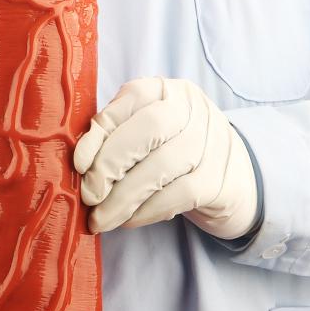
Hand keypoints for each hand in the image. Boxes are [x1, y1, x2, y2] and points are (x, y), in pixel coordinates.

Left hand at [73, 76, 259, 238]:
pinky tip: (127, 220)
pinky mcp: (217, 180)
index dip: (100, 133)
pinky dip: (146, 211)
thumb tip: (79, 163)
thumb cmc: (172, 151)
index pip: (131, 99)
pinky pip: (177, 195)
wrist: (231, 176)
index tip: (78, 165)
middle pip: (149, 129)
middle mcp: (193, 109)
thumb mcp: (145, 133)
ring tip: (100, 219)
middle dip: (111, 164)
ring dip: (122, 198)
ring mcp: (211, 143)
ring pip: (161, 167)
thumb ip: (114, 136)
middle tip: (89, 196)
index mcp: (167, 90)